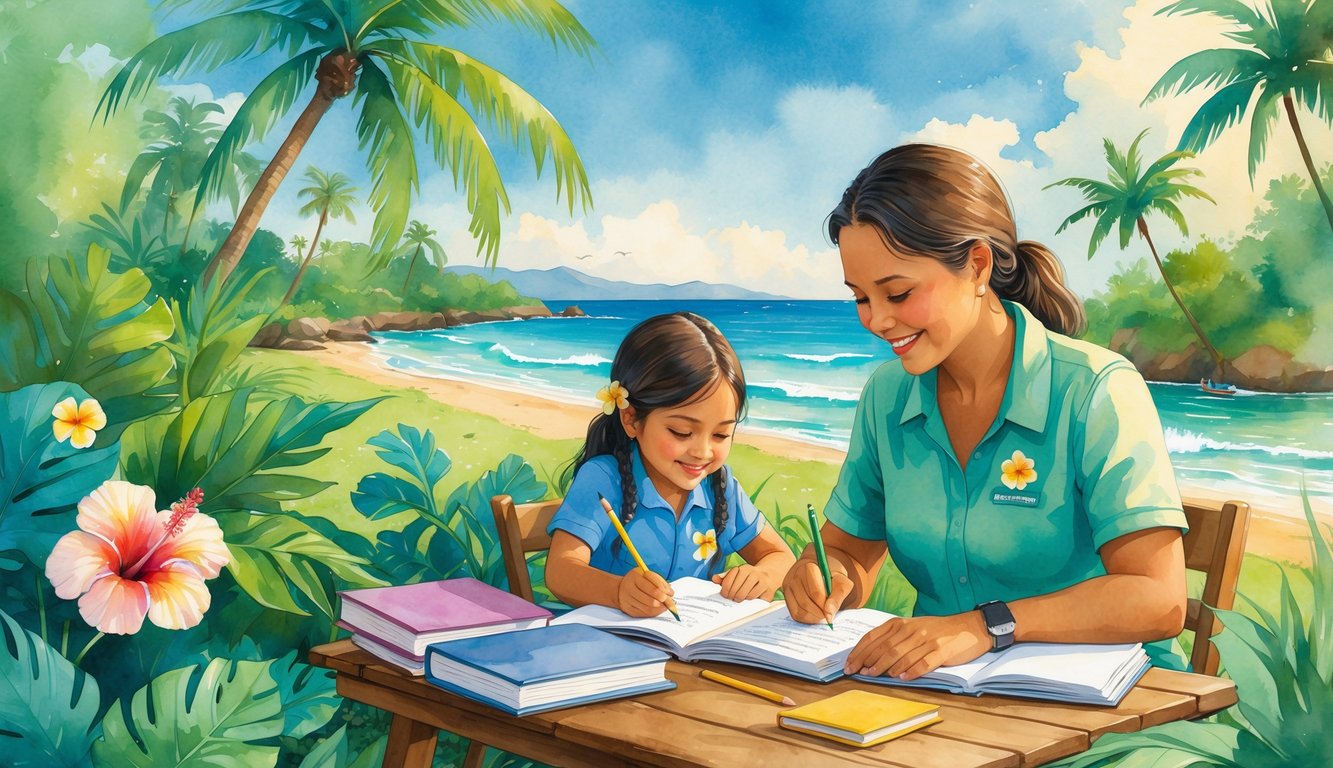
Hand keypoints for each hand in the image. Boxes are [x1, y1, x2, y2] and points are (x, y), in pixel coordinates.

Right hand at [617, 569, 673, 617]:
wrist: (620, 588)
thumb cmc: (638, 581)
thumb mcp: (648, 575)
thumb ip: (660, 582)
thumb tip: (670, 593)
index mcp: (635, 576)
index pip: (653, 587)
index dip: (665, 592)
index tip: (671, 594)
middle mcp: (629, 588)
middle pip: (652, 600)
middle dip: (664, 602)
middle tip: (670, 602)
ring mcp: (627, 600)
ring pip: (649, 609)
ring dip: (660, 608)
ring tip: (664, 605)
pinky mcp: (628, 609)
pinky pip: (644, 614)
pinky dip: (654, 612)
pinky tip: (657, 608)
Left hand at [711, 564, 776, 600]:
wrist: (771, 574)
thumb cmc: (750, 578)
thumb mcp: (738, 575)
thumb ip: (725, 577)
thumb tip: (714, 579)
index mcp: (743, 568)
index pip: (728, 581)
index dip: (724, 590)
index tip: (725, 595)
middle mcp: (752, 572)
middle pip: (736, 590)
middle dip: (731, 597)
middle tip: (732, 599)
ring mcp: (761, 580)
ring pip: (745, 595)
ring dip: (741, 599)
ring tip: (740, 599)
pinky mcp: (768, 588)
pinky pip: (755, 598)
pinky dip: (750, 600)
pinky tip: (749, 599)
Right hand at [782, 559, 852, 623]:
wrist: (820, 569)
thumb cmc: (832, 575)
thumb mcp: (842, 582)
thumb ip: (838, 596)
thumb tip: (829, 614)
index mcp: (809, 568)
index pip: (815, 593)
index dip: (825, 606)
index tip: (832, 612)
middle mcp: (795, 576)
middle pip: (805, 603)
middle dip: (819, 614)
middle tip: (828, 617)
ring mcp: (788, 586)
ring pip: (798, 611)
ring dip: (812, 618)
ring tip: (822, 615)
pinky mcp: (786, 595)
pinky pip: (794, 613)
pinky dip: (806, 618)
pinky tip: (815, 615)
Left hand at [844, 612, 991, 679]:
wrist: (971, 627)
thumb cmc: (939, 630)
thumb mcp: (914, 628)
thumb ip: (895, 639)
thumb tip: (872, 656)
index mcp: (902, 623)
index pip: (874, 636)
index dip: (860, 650)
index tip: (849, 663)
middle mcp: (913, 629)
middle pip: (885, 647)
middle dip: (867, 660)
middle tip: (857, 673)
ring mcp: (928, 639)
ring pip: (901, 654)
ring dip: (885, 667)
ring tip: (874, 676)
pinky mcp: (942, 650)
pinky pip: (925, 662)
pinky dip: (912, 671)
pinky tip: (903, 678)